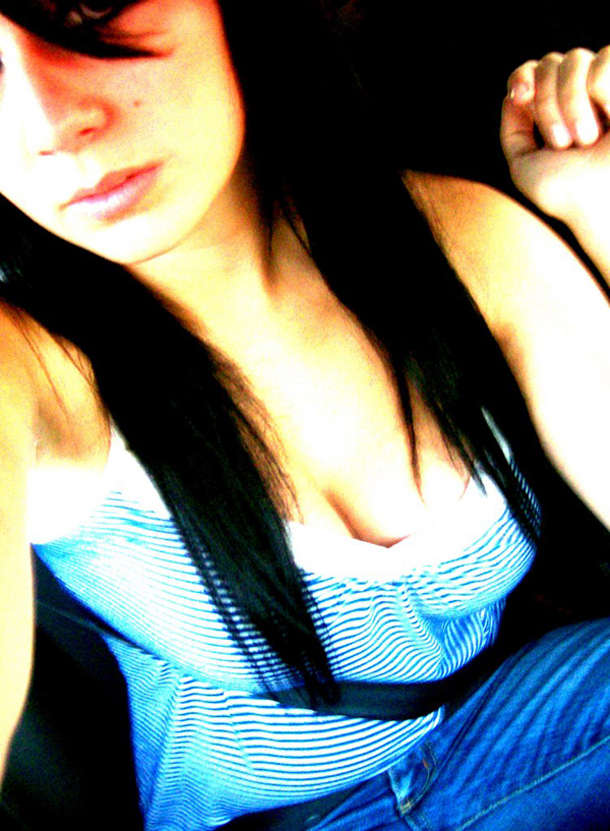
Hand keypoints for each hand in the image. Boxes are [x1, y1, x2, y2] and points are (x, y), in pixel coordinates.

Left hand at [501, 47, 609, 227]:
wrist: (603, 201)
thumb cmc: (567, 192)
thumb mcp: (524, 166)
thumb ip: (512, 132)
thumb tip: (513, 96)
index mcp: (555, 111)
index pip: (532, 71)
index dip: (522, 76)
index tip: (520, 96)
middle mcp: (581, 94)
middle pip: (549, 63)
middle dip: (547, 104)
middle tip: (562, 143)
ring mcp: (606, 87)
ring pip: (575, 58)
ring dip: (572, 103)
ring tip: (586, 138)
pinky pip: (605, 57)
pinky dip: (601, 90)